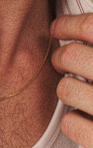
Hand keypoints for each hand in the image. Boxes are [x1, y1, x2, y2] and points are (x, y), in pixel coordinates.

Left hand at [50, 14, 92, 147]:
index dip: (68, 24)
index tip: (58, 28)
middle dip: (61, 58)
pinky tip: (85, 119)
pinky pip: (70, 123)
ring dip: (67, 90)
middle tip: (63, 62)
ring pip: (65, 89)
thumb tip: (81, 28)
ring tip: (79, 93)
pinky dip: (72, 121)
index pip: (92, 27)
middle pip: (71, 56)